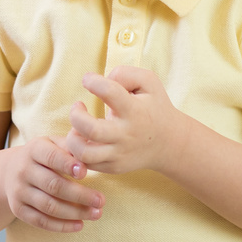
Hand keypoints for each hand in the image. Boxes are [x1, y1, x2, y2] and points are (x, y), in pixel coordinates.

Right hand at [2, 137, 103, 232]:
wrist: (11, 170)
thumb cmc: (43, 156)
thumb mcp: (54, 144)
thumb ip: (71, 148)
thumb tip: (92, 156)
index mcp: (34, 149)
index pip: (51, 157)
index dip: (67, 165)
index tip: (85, 173)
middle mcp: (23, 170)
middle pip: (53, 185)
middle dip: (80, 195)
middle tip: (100, 201)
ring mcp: (19, 191)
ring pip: (48, 206)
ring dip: (75, 213)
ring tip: (96, 214)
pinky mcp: (17, 208)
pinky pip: (40, 221)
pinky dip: (61, 226)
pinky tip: (79, 225)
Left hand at [61, 66, 185, 175]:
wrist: (169, 143)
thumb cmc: (153, 107)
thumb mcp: (149, 82)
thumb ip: (126, 74)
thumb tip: (102, 79)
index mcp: (135, 111)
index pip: (109, 92)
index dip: (93, 81)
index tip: (88, 79)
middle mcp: (126, 134)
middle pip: (92, 130)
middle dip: (76, 115)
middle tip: (78, 106)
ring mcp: (120, 153)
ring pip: (85, 153)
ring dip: (73, 138)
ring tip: (77, 128)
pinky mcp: (114, 167)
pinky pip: (87, 164)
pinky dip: (77, 152)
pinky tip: (82, 138)